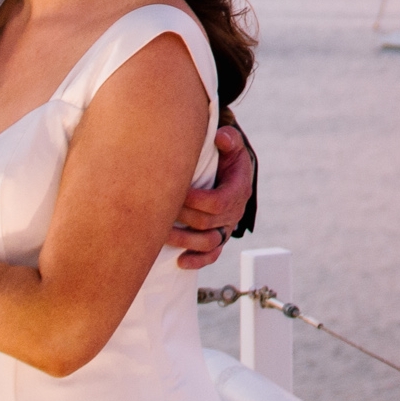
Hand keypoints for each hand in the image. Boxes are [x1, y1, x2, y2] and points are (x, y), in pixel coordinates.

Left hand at [170, 124, 251, 270]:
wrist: (231, 171)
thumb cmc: (226, 155)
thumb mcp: (231, 144)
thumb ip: (229, 139)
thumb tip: (221, 138)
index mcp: (238, 189)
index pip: (218, 202)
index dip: (196, 201)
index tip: (177, 192)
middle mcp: (234, 212)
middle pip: (208, 223)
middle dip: (183, 217)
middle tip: (161, 209)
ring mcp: (227, 227)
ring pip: (209, 242)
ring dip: (185, 240)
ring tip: (163, 234)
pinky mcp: (219, 237)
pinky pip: (212, 255)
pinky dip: (197, 261)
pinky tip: (180, 262)